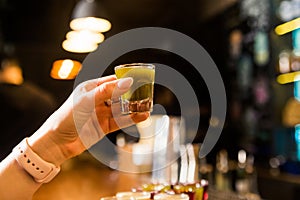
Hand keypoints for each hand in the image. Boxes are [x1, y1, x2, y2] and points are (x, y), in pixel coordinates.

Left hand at [28, 75, 148, 164]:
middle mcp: (98, 99)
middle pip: (120, 94)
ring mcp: (102, 113)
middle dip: (133, 93)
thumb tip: (127, 82)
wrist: (58, 143)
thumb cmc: (66, 117)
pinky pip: (121, 121)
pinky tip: (142, 116)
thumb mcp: (86, 101)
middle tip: (147, 92)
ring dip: (134, 106)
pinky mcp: (105, 126)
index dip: (126, 79)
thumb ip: (107, 91)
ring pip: (122, 108)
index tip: (140, 78)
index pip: (112, 81)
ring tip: (148, 104)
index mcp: (91, 88)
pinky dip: (132, 118)